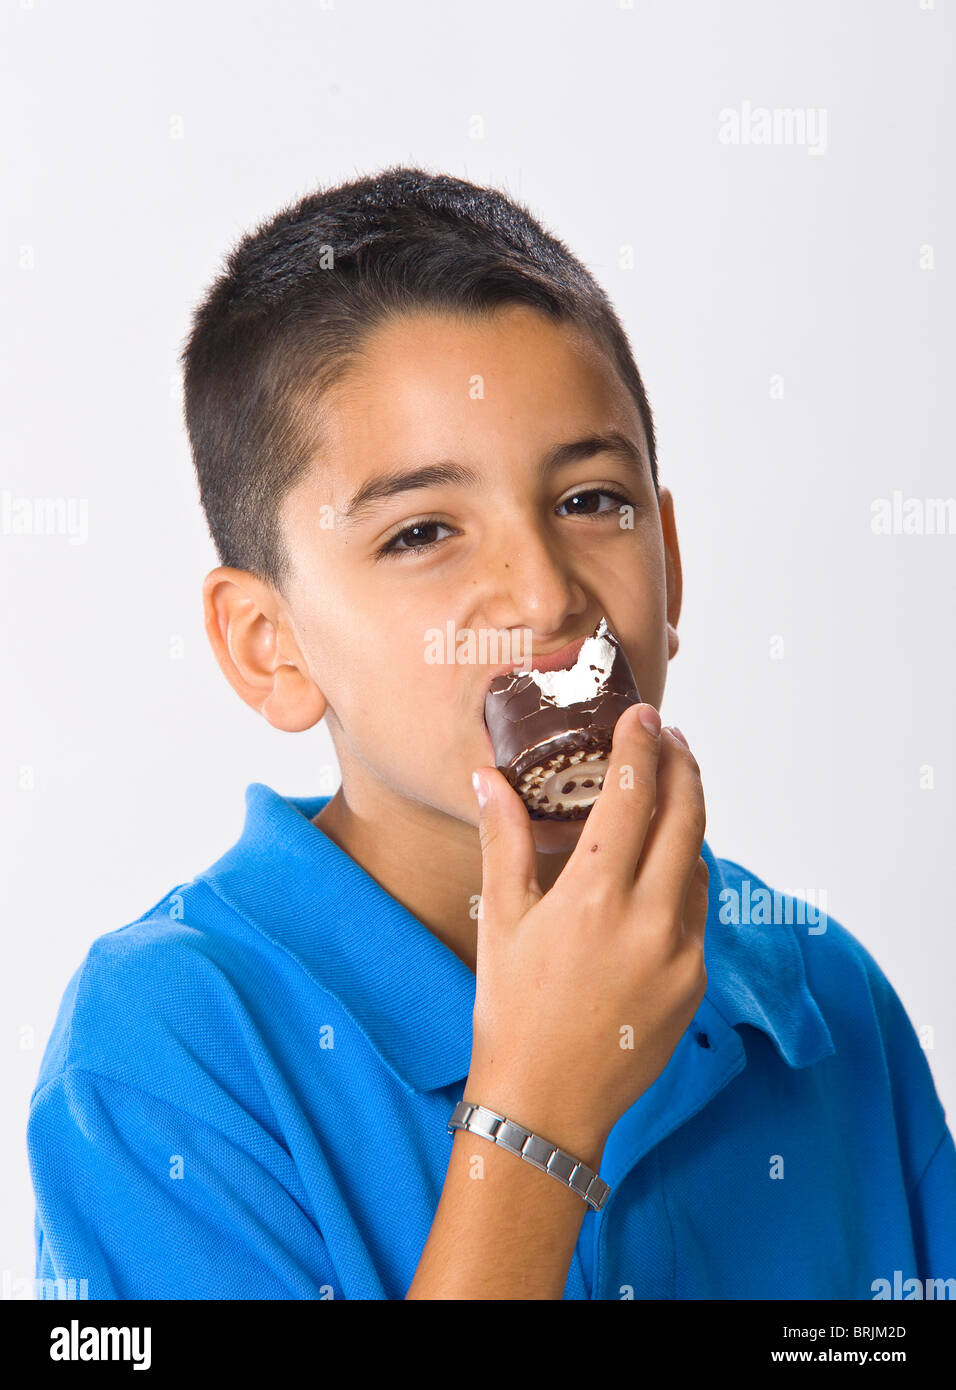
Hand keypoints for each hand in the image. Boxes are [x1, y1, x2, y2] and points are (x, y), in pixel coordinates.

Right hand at [467, 705, 707, 1168]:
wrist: (545, 1106)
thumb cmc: (511, 1013)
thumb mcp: (500, 920)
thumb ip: (503, 841)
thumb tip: (487, 779)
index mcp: (595, 897)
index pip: (633, 795)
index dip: (642, 746)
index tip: (645, 715)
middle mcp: (649, 920)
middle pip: (686, 817)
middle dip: (683, 766)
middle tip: (670, 737)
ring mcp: (681, 954)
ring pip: (698, 862)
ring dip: (687, 819)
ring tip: (667, 793)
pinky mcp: (696, 982)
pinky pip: (698, 910)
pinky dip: (684, 875)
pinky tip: (663, 865)